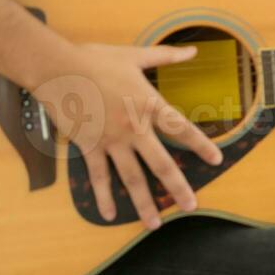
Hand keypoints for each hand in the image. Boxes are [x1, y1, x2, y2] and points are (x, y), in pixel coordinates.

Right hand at [31, 43, 223, 229]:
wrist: (57, 68)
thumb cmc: (97, 59)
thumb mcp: (136, 55)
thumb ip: (167, 56)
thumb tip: (193, 51)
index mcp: (149, 104)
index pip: (182, 129)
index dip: (202, 145)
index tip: (217, 160)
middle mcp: (134, 127)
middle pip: (161, 163)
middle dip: (178, 187)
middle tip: (191, 206)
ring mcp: (110, 140)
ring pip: (131, 177)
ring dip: (144, 202)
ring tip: (154, 223)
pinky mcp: (88, 146)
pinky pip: (98, 176)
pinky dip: (104, 196)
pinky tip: (110, 214)